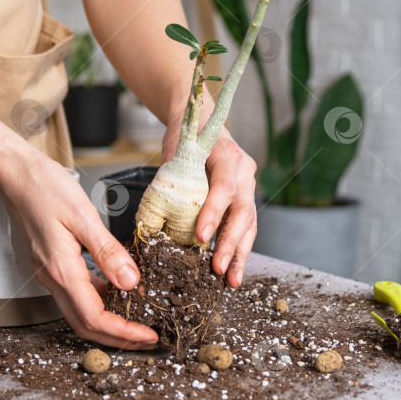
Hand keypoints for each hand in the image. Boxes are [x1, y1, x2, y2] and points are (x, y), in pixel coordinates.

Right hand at [0, 144, 157, 348]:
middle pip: (85, 325)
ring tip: (138, 320)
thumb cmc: (45, 187)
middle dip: (118, 338)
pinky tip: (116, 292)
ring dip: (109, 323)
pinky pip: (76, 294)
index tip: (148, 335)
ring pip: (79, 312)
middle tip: (147, 339)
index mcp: (60, 268)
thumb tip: (131, 281)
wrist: (15, 173)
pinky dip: (98, 301)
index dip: (123, 333)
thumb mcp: (83, 215)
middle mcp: (52, 277)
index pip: (94, 317)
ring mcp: (49, 272)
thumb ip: (107, 251)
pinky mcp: (50, 264)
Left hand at [163, 121, 257, 288]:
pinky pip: (246, 226)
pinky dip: (238, 248)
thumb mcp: (173, 153)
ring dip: (239, 253)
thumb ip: (168, 183)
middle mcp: (244, 170)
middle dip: (230, 243)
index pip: (224, 187)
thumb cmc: (185, 136)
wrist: (200, 120)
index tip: (201, 236)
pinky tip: (233, 269)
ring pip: (249, 223)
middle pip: (243, 211)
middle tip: (218, 268)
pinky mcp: (246, 197)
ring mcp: (248, 184)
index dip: (214, 213)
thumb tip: (151, 222)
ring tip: (230, 279)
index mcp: (227, 154)